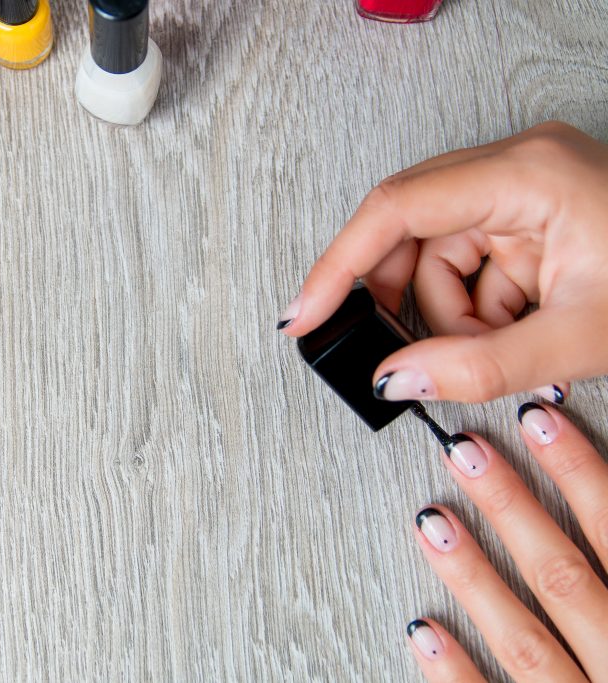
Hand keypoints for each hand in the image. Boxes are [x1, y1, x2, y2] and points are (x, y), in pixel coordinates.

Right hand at [279, 122, 607, 403]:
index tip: (304, 314)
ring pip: (437, 259)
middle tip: (408, 357)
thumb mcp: (580, 336)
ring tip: (507, 347)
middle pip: (409, 233)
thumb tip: (394, 379)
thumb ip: (478, 365)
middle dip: (407, 304)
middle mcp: (513, 169)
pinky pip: (469, 266)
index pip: (396, 208)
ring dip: (454, 318)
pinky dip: (479, 312)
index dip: (338, 264)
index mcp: (524, 174)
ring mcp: (519, 190)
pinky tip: (518, 332)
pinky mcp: (526, 216)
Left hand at [406, 404, 607, 681]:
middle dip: (512, 509)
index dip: (581, 474)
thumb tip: (599, 503)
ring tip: (431, 518)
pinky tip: (421, 628)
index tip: (537, 421)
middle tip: (464, 451)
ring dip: (474, 576)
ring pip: (524, 639)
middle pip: (565, 578)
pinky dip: (455, 669)